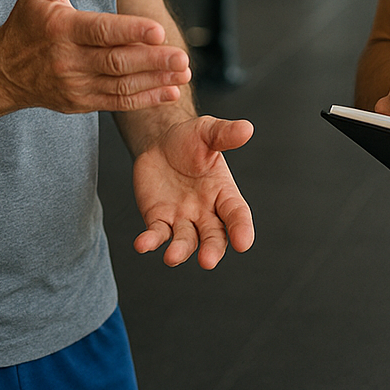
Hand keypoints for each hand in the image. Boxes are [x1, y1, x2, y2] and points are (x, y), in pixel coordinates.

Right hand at [0, 0, 190, 113]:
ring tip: (184, 71)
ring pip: (121, 84)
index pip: (100, 30)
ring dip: (155, 80)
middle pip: (116, 61)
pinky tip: (171, 90)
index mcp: (61, 29)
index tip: (158, 30)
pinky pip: (118, 102)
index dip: (130, 31)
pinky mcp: (82, 102)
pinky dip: (146, 98)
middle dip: (152, 60)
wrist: (2, 73)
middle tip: (182, 55)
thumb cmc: (26, 24)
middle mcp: (68, 60)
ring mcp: (75, 85)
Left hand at [132, 115, 254, 267]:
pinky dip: (150, 241)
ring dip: (180, 250)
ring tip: (172, 256)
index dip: (241, 228)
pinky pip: (156, 234)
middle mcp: (205, 211)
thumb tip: (246, 129)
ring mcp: (181, 218)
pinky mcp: (158, 219)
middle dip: (212, 249)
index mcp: (223, 192)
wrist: (160, 142)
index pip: (237, 214)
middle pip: (213, 236)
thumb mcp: (207, 132)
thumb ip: (225, 134)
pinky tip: (142, 244)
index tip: (244, 243)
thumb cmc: (190, 139)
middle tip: (208, 261)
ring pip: (185, 241)